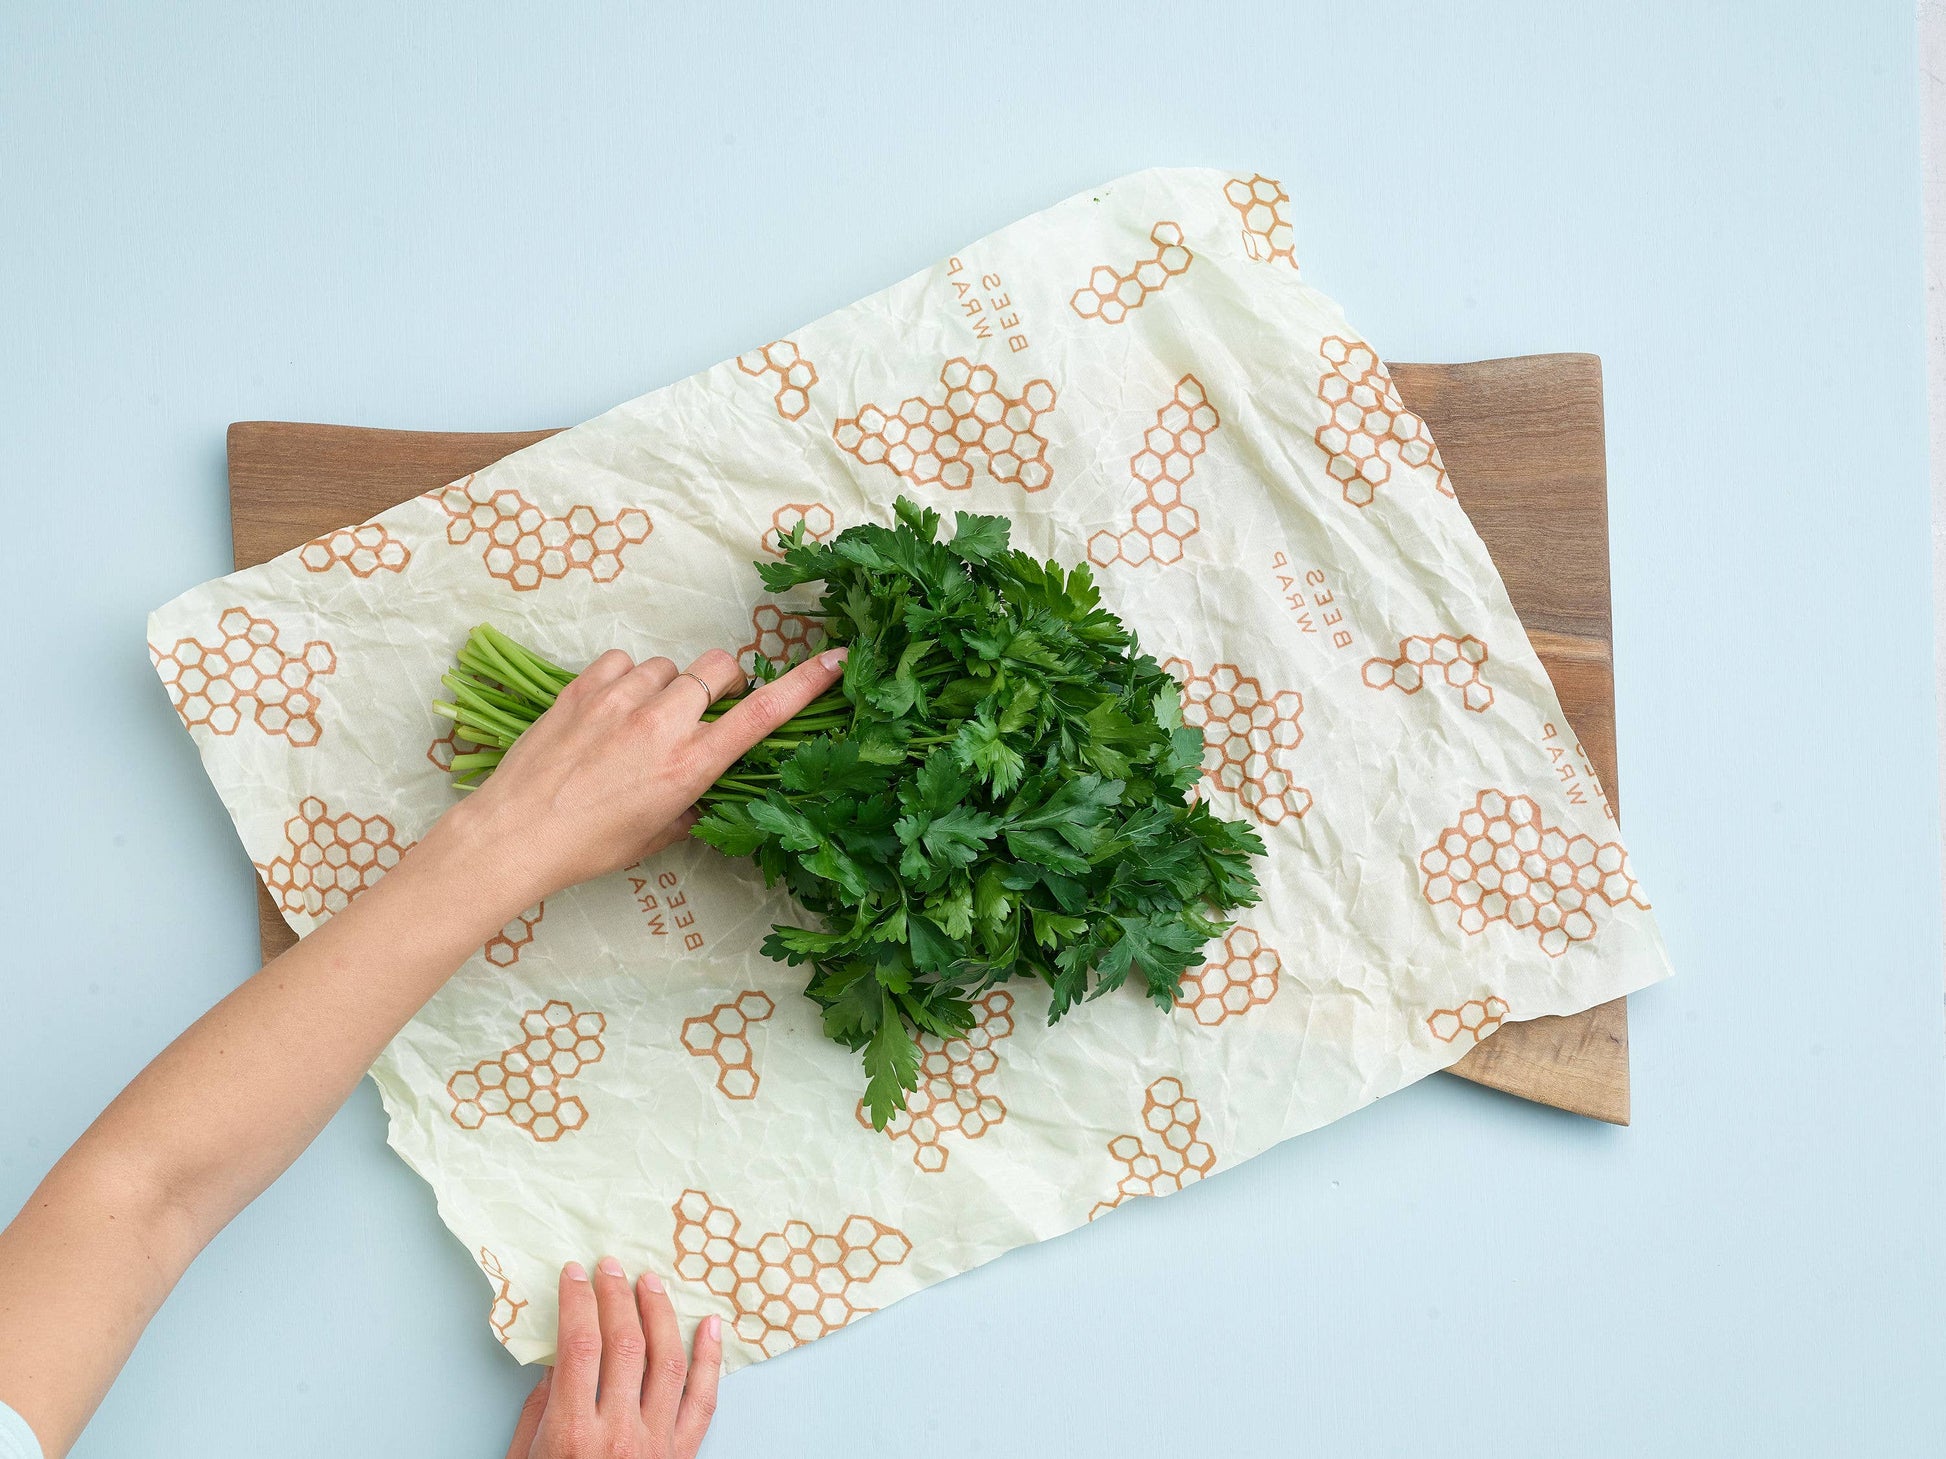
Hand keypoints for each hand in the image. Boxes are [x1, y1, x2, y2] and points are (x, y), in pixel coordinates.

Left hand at [446, 644, 847, 911]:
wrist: (515, 834)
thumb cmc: (589, 847)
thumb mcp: (657, 836)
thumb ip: (692, 803)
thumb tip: (702, 786)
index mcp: (691, 766)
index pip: (763, 714)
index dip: (806, 684)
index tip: (837, 660)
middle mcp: (663, 724)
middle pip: (718, 667)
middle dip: (720, 681)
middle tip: (701, 707)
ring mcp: (621, 699)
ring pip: (667, 667)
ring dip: (663, 687)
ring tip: (636, 721)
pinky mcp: (583, 687)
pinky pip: (622, 663)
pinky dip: (622, 681)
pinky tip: (607, 710)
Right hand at [504, 1259, 721, 1458]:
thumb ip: (540, 1409)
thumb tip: (558, 1358)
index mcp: (574, 1433)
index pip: (581, 1346)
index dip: (579, 1302)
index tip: (574, 1273)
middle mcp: (620, 1433)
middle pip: (625, 1345)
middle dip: (616, 1297)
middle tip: (610, 1266)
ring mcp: (657, 1444)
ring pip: (668, 1362)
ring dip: (660, 1314)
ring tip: (651, 1282)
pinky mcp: (682, 1455)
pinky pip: (704, 1400)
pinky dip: (710, 1359)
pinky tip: (709, 1326)